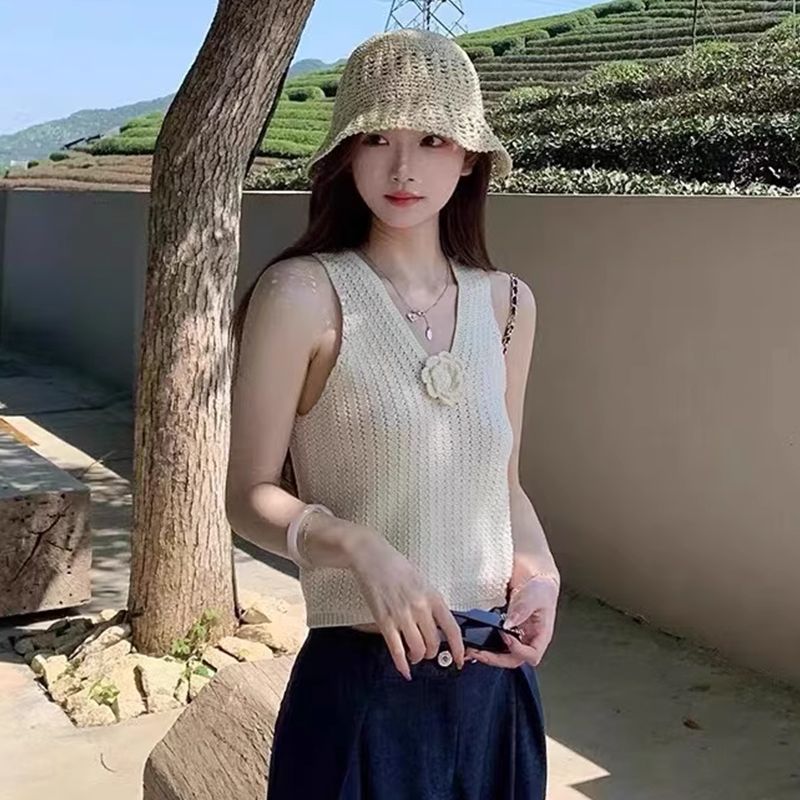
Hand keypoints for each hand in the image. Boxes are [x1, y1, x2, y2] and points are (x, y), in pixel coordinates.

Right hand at [346, 526, 464, 679]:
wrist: (372, 557)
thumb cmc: (396, 567)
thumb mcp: (422, 581)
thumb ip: (430, 602)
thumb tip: (437, 624)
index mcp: (432, 596)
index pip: (452, 628)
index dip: (458, 648)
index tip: (459, 660)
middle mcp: (420, 607)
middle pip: (433, 643)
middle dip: (432, 653)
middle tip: (427, 652)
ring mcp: (402, 615)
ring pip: (417, 649)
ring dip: (417, 657)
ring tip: (414, 655)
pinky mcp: (384, 620)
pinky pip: (395, 649)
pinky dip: (401, 664)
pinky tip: (404, 670)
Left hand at [466, 571, 558, 669]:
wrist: (537, 581)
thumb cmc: (542, 589)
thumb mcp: (535, 596)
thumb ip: (523, 609)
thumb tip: (509, 624)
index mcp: (541, 636)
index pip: (532, 655)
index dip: (517, 650)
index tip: (505, 635)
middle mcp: (530, 641)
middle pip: (514, 660)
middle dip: (495, 659)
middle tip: (478, 652)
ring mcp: (519, 639)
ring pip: (504, 657)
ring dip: (488, 656)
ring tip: (473, 650)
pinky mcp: (509, 634)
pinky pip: (498, 646)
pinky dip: (486, 647)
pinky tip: (476, 645)